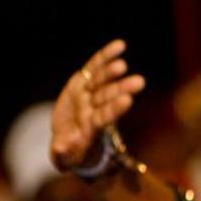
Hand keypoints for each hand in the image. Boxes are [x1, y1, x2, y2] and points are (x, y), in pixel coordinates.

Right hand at [49, 40, 145, 171]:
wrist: (70, 138)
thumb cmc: (70, 151)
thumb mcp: (64, 156)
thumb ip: (62, 153)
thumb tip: (61, 151)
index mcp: (91, 128)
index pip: (105, 118)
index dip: (115, 109)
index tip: (127, 101)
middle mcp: (92, 110)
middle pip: (108, 99)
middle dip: (121, 89)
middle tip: (139, 81)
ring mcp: (88, 95)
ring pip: (101, 82)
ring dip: (111, 72)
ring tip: (123, 64)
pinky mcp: (82, 83)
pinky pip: (93, 67)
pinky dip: (105, 57)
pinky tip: (120, 45)